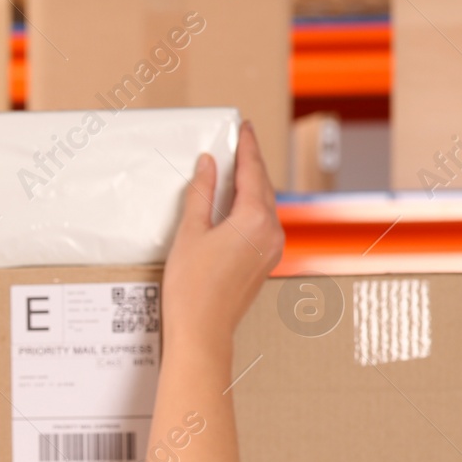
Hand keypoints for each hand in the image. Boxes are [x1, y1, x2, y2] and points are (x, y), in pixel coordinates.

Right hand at [161, 121, 283, 358]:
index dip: (246, 147)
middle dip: (251, 165)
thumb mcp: (190, 233)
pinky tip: (235, 207)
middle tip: (240, 144)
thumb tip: (208, 165)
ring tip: (235, 172)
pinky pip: (262, 225)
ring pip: (264, 206)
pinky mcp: (265, 263)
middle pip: (262, 187)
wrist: (202, 332)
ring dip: (251, 187)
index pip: (252, 172)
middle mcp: (272, 232)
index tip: (243, 129)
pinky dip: (250, 209)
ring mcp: (272, 249)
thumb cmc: (192, 289)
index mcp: (255, 219)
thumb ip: (201, 194)